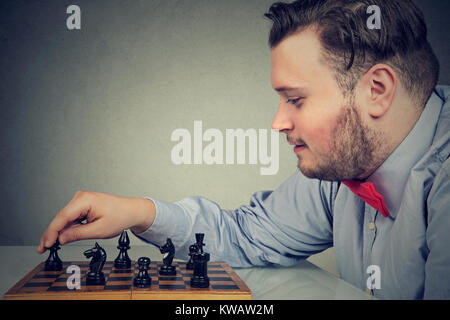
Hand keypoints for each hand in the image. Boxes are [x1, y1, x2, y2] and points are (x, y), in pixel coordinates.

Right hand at [37, 190, 155, 252]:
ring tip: (54, 244)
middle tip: (43, 249)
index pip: (62, 217)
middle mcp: (80, 197)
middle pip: (61, 218)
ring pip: (65, 219)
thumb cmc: (120, 217)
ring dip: (60, 232)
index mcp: (85, 200)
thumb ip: (78, 234)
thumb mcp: (99, 230)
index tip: (45, 244)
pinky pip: (71, 218)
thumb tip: (61, 238)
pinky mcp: (83, 205)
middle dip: (52, 234)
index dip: (51, 232)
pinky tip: (67, 236)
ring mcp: (81, 200)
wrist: (131, 211)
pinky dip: (68, 228)